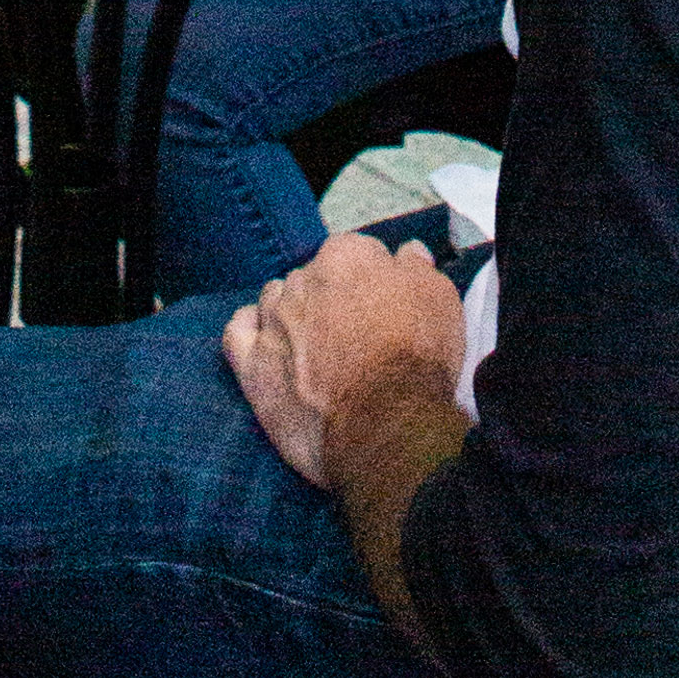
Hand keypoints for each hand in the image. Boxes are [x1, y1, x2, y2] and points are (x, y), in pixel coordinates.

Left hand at [224, 234, 466, 490]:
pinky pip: (237, 332)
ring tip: (315, 344)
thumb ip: (418, 267)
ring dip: (291, 312)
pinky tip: (266, 342)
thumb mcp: (440, 299)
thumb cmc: (417, 359)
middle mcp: (303, 279)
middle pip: (315, 277)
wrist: (385, 426)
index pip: (357, 253)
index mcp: (345, 256)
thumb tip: (407, 252)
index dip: (374, 282)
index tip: (387, 309)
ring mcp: (273, 321)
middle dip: (332, 298)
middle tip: (357, 335)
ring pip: (276, 299)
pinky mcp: (253, 365)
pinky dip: (250, 331)